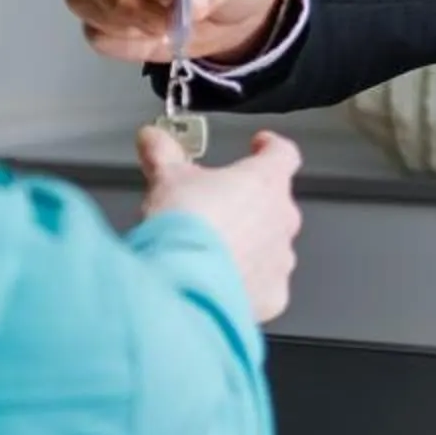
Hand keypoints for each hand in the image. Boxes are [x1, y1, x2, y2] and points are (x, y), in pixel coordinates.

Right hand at [140, 126, 302, 321]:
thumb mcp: (167, 178)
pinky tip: (219, 283)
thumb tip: (153, 138)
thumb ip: (163, 153)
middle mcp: (281, 220)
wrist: (183, 283)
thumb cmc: (185, 229)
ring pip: (271, 248)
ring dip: (249, 246)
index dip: (269, 148)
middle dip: (249, 205)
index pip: (282, 154)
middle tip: (218, 207)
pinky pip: (265, 285)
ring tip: (213, 250)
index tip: (260, 146)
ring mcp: (280, 260)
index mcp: (265, 182)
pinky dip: (247, 283)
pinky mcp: (272, 296)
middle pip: (274, 205)